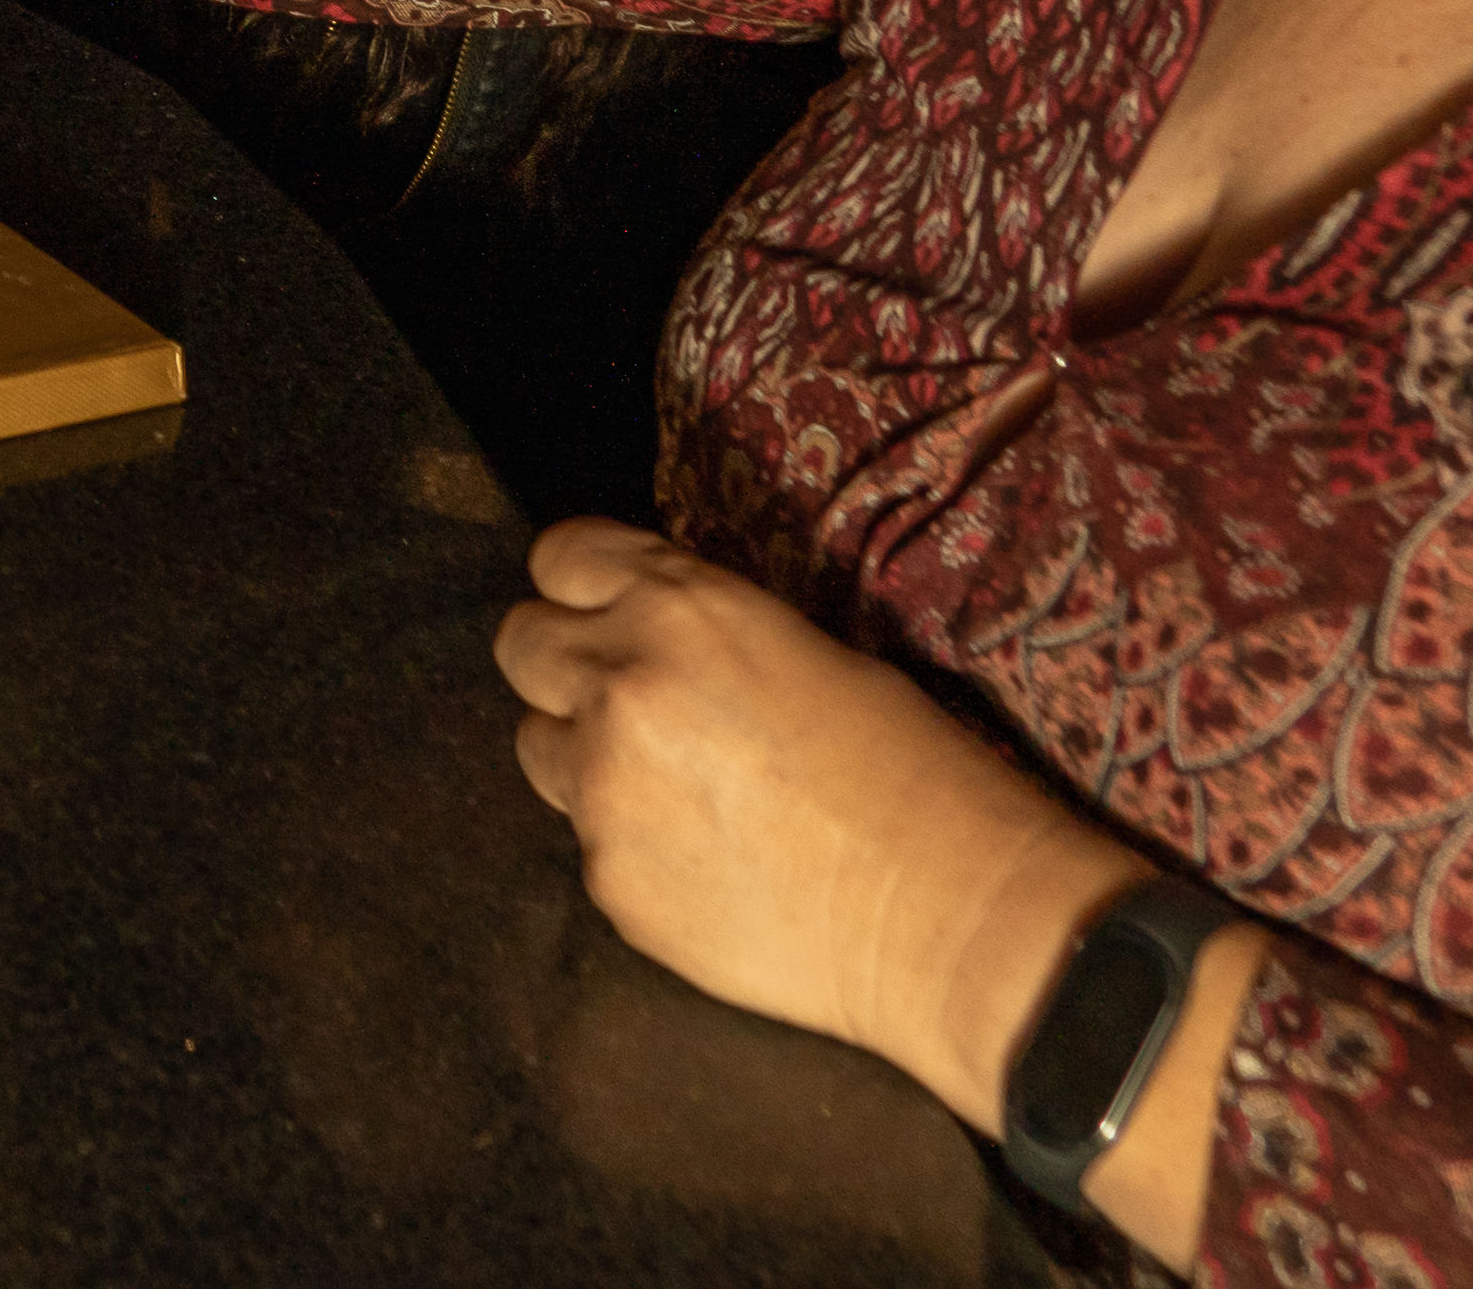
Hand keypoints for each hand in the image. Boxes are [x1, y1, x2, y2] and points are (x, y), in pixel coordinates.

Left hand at [490, 519, 1142, 1097]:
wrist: (951, 917)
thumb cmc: (915, 775)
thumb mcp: (808, 652)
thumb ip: (701, 635)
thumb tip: (651, 642)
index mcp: (681, 609)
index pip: (562, 556)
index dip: (582, 583)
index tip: (602, 607)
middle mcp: (620, 684)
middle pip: (521, 644)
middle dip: (565, 666)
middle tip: (626, 701)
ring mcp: (601, 786)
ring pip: (539, 746)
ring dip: (586, 757)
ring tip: (678, 794)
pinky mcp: (607, 877)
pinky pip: (588, 841)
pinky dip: (631, 846)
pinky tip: (710, 867)